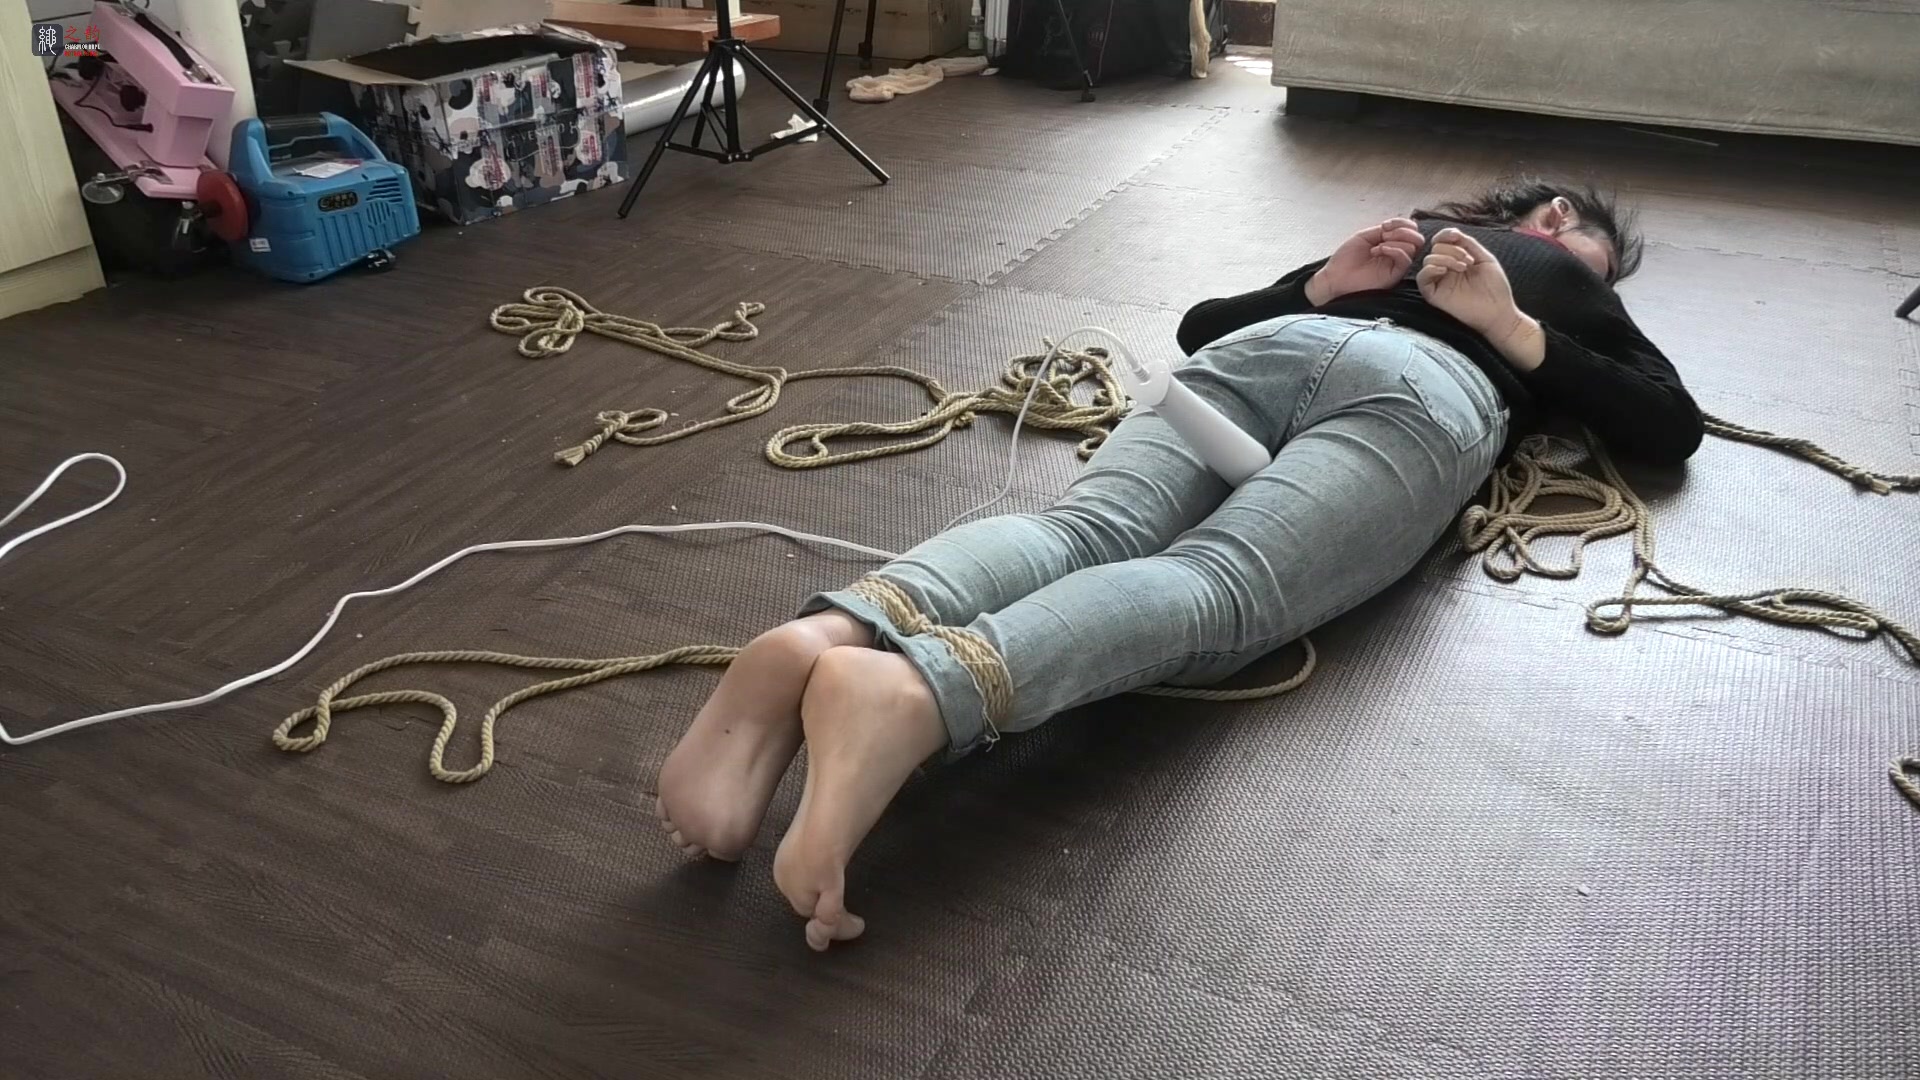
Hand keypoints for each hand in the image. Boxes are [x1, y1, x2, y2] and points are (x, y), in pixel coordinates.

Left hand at [1306, 217, 1425, 304]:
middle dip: (1403, 230)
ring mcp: (1396, 265)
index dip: (1402, 222)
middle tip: (1384, 234)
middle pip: (1418, 238)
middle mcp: (1396, 254)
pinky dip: (1395, 250)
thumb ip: (1382, 230)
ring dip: (1396, 240)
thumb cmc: (1345, 259)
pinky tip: (1379, 250)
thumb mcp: (1364, 236)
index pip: (1411, 230)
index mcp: (1390, 243)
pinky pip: (1406, 260)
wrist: (1334, 277)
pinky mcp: (1394, 275)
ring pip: (1413, 247)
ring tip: (1378, 245)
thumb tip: (1396, 227)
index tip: (1384, 225)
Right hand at [1415, 228, 1543, 369]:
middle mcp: (1445, 269)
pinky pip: (1422, 278)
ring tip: (1463, 267)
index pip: (1441, 241)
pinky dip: (1431, 269)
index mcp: (1456, 260)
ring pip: (1428, 260)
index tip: (1456, 235)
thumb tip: (1452, 232)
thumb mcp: (1485, 258)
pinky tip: (1445, 270)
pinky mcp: (1434, 294)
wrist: (1498, 311)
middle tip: (1469, 261)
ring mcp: (1439, 282)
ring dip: (1446, 258)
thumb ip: (1468, 243)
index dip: (1445, 235)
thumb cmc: (1495, 287)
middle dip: (1452, 249)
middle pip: (1435, 248)